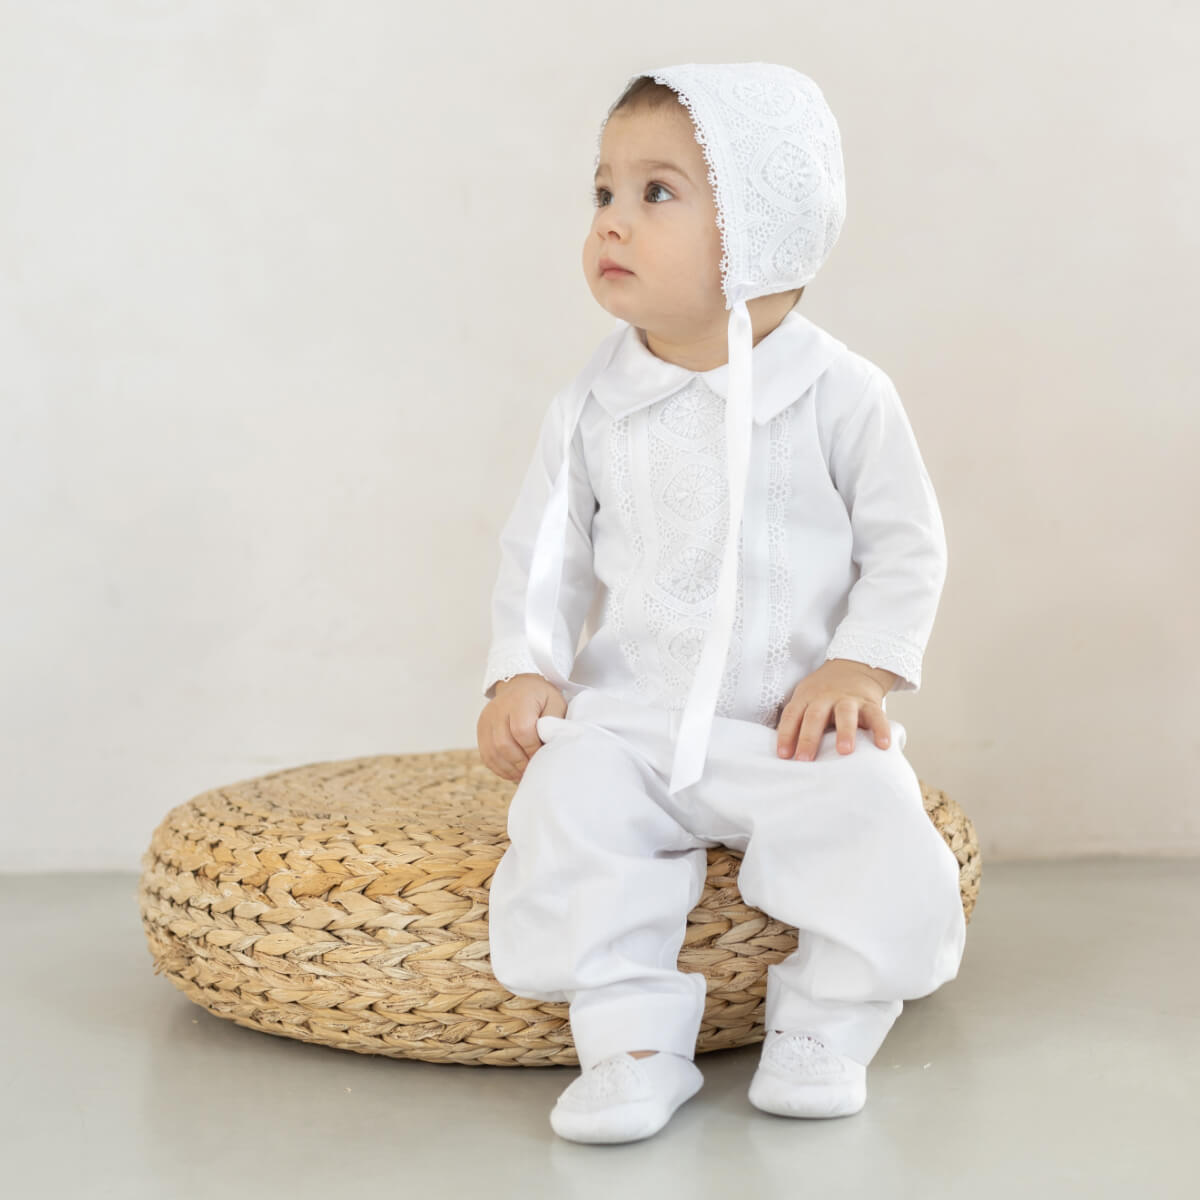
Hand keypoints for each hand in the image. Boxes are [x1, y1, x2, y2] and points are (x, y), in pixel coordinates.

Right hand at [477, 674, 566, 782]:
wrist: (520, 685)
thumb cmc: (541, 697)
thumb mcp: (556, 703)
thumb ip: (554, 724)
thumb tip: (550, 747)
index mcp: (520, 700)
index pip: (522, 731)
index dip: (532, 749)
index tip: (543, 757)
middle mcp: (498, 708)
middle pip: (504, 744)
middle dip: (521, 762)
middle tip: (534, 770)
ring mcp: (487, 719)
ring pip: (492, 752)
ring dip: (509, 769)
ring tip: (524, 773)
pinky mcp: (481, 729)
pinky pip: (486, 755)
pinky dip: (500, 768)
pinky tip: (513, 771)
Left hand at [775, 658, 898, 760]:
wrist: (854, 667)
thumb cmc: (824, 694)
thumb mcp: (806, 698)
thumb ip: (798, 721)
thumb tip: (786, 754)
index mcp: (806, 697)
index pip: (792, 715)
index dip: (785, 734)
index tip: (783, 755)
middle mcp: (825, 697)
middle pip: (815, 716)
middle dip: (809, 738)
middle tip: (804, 760)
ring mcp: (848, 699)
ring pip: (846, 714)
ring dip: (845, 732)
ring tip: (844, 751)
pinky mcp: (870, 703)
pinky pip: (877, 716)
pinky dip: (881, 730)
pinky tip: (883, 746)